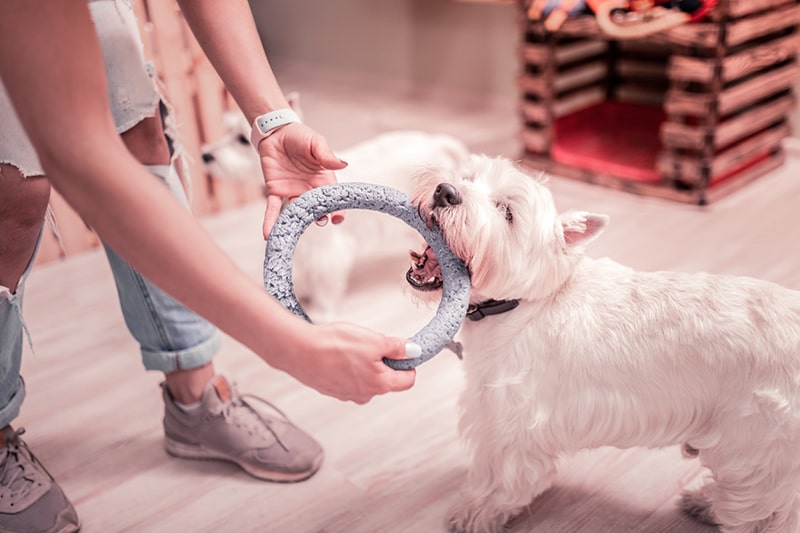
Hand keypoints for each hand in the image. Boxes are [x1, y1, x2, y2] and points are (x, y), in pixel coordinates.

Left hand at [257, 122, 347, 237]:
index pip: (331, 198)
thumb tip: (343, 164)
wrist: (276, 133)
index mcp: (323, 179)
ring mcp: (292, 192)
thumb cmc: (300, 136)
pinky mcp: (275, 191)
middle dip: (318, 217)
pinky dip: (270, 221)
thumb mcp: (316, 142)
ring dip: (295, 224)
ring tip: (295, 234)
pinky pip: (273, 209)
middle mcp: (309, 189)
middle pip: (315, 209)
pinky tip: (268, 235)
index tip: (337, 218)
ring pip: (295, 212)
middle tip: (320, 222)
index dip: (336, 209)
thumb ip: (326, 155)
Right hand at [281, 322, 418, 403]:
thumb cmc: (335, 346)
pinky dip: (347, 367)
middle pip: (386, 379)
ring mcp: (347, 395)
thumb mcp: (374, 340)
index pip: (408, 380)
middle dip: (383, 361)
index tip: (400, 350)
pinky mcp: (332, 390)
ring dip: (364, 364)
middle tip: (369, 344)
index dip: (408, 363)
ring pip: (366, 378)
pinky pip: (348, 378)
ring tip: (349, 349)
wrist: (299, 351)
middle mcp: (365, 395)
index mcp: (380, 384)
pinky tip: (337, 354)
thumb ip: (397, 348)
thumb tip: (414, 351)